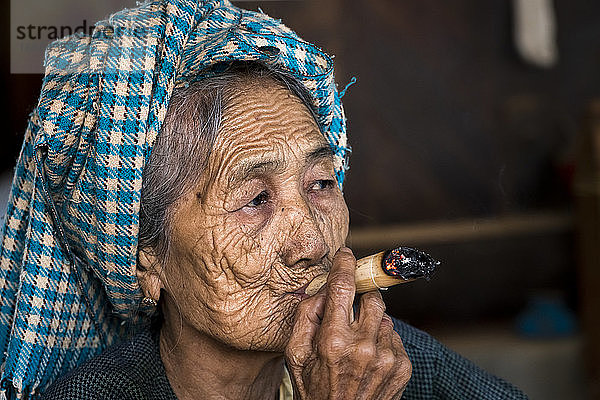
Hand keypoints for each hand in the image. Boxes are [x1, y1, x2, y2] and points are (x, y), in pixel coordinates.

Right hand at [285, 247, 411, 398]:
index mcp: (334, 340)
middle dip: (362, 298)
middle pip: (372, 297)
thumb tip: (324, 289)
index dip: (345, 264)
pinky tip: (368, 358)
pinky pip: (394, 337)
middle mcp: (364, 346)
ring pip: (384, 318)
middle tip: (351, 310)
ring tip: (357, 344)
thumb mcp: (296, 354)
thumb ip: (307, 315)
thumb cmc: (314, 390)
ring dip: (371, 323)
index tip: (346, 254)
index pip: (343, 286)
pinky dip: (382, 341)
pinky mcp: (402, 366)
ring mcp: (386, 357)